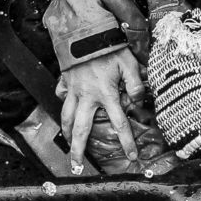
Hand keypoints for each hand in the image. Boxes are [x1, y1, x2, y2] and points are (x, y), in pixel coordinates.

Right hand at [57, 49, 143, 172]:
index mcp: (106, 95)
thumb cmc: (109, 48)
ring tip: (68, 146)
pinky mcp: (65, 83)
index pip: (119, 123)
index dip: (126, 142)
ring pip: (66, 118)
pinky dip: (62, 106)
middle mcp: (87, 97)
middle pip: (81, 130)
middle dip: (78, 150)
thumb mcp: (130, 64)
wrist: (84, 34)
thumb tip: (139, 101)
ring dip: (67, 134)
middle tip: (77, 166)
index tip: (131, 156)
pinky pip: (61, 99)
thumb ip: (136, 84)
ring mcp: (73, 91)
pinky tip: (65, 113)